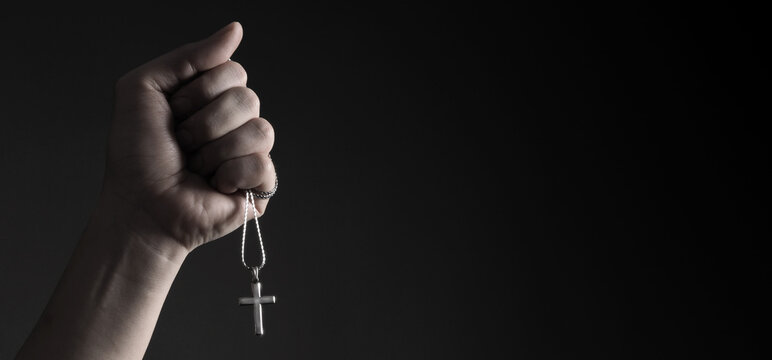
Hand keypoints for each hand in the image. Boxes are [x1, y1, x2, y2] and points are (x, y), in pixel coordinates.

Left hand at [100, 22, 274, 251]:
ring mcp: (249, 153)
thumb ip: (189, 56)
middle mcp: (234, 122)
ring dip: (215, 151)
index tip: (172, 115)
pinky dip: (230, 175)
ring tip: (196, 168)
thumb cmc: (136, 156)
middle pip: (247, 98)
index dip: (199, 92)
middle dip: (204, 123)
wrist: (139, 206)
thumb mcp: (144, 88)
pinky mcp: (260, 186)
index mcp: (211, 98)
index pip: (233, 71)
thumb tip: (236, 29)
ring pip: (260, 130)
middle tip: (183, 144)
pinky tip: (215, 186)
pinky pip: (263, 164)